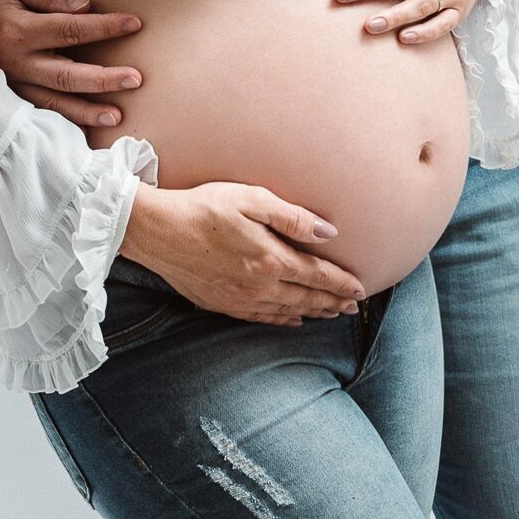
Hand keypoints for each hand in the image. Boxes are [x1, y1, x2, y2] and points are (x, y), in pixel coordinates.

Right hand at [0, 0, 141, 128]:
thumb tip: (84, 8)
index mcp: (18, 30)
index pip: (71, 29)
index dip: (105, 27)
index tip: (134, 23)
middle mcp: (15, 62)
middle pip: (67, 75)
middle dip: (104, 78)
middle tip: (136, 79)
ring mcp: (10, 84)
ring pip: (53, 102)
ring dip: (86, 111)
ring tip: (117, 115)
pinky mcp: (7, 96)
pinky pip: (38, 113)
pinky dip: (61, 124)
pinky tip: (84, 131)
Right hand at [120, 182, 367, 327]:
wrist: (158, 231)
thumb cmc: (204, 206)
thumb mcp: (251, 199)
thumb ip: (293, 218)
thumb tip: (328, 232)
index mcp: (271, 259)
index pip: (317, 276)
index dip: (341, 283)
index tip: (361, 289)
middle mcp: (260, 286)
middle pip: (306, 298)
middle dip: (332, 302)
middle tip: (351, 306)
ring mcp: (240, 299)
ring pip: (286, 311)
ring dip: (311, 313)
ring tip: (329, 314)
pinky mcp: (222, 304)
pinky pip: (261, 318)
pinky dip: (282, 320)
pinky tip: (290, 319)